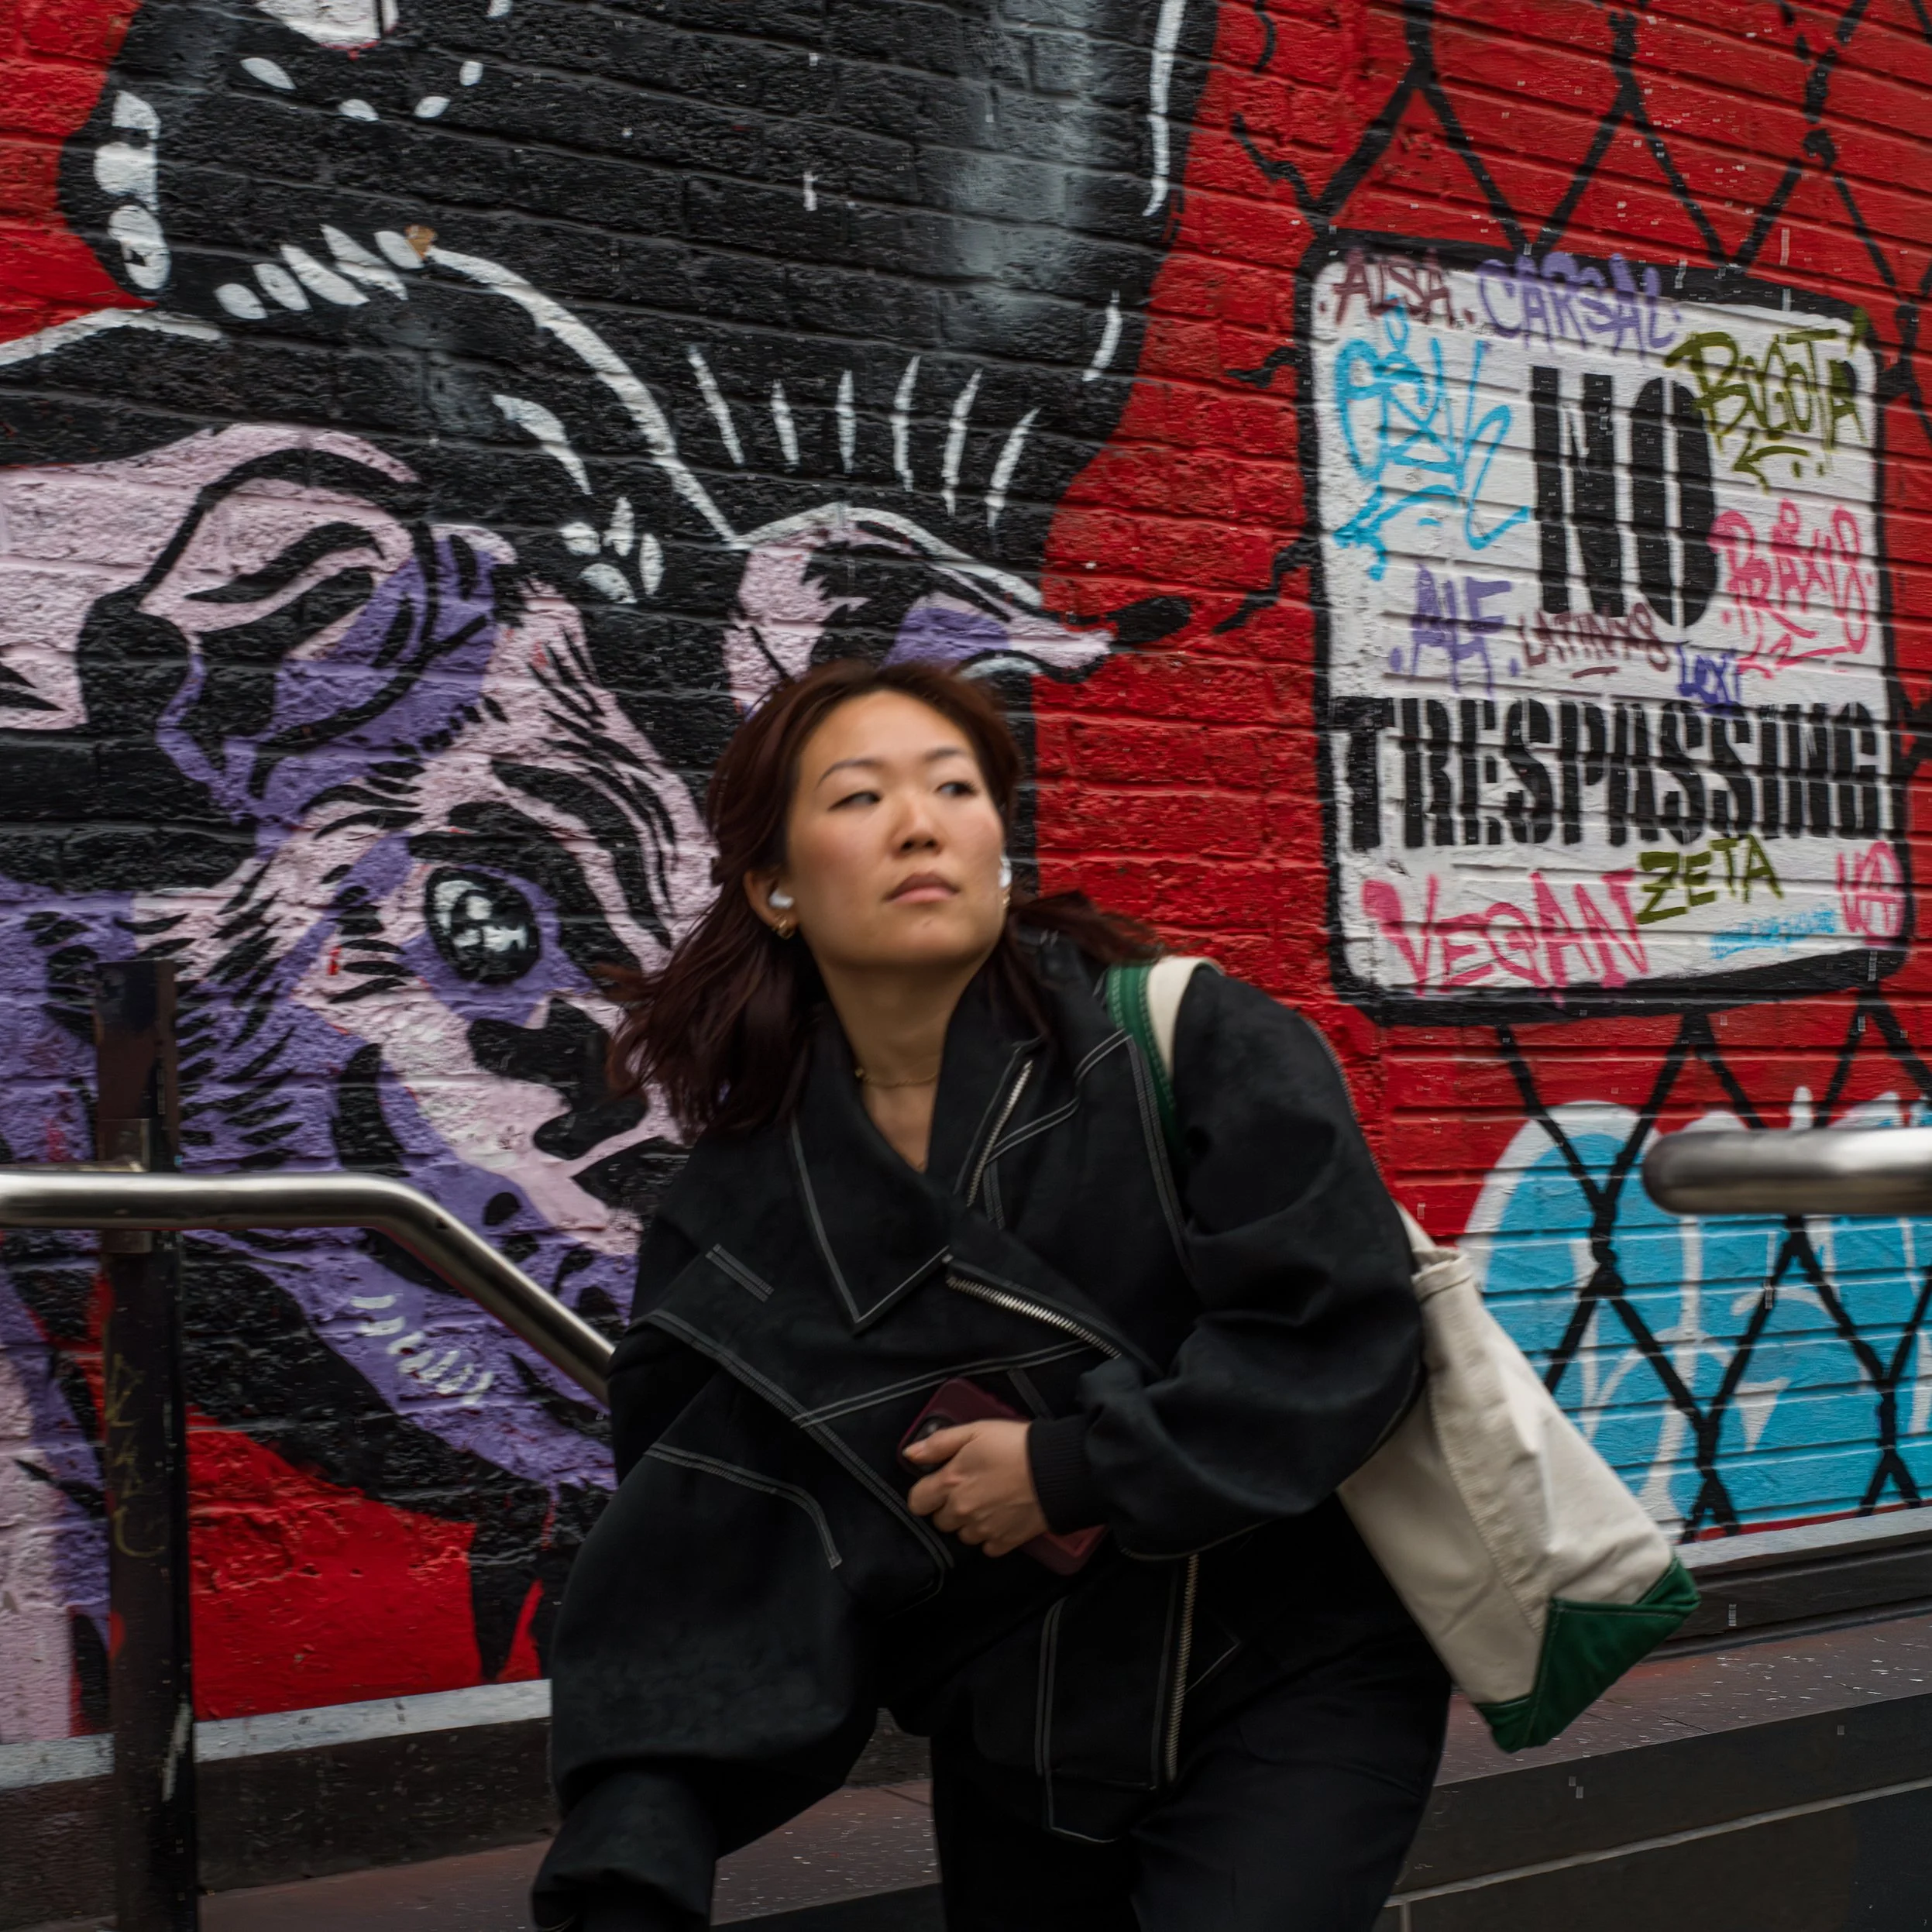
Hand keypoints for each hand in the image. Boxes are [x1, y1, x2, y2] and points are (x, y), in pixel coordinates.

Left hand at [904, 1419, 1047, 1556]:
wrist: (1056, 1470)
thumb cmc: (1015, 1445)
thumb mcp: (975, 1431)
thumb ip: (939, 1443)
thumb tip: (910, 1454)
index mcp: (951, 1483)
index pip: (917, 1502)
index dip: (925, 1493)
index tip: (938, 1484)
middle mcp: (962, 1512)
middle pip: (940, 1521)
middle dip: (948, 1507)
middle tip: (968, 1489)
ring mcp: (983, 1530)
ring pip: (963, 1535)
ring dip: (969, 1523)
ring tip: (988, 1502)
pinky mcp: (1005, 1542)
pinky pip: (987, 1547)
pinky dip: (991, 1535)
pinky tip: (1002, 1517)